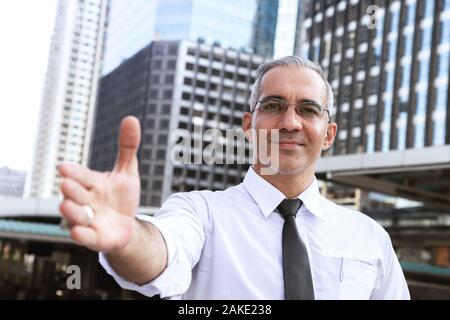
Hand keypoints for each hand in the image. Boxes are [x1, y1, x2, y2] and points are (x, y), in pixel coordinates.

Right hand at [59, 116, 140, 251]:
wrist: (126, 226)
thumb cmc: (122, 197)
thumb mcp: (127, 171)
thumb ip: (127, 147)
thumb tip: (131, 118)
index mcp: (92, 183)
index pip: (81, 175)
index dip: (73, 172)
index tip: (64, 167)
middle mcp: (85, 200)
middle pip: (74, 194)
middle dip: (71, 189)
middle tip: (67, 184)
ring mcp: (86, 220)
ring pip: (74, 215)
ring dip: (71, 211)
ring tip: (68, 205)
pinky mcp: (92, 238)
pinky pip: (84, 237)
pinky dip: (81, 234)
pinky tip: (79, 230)